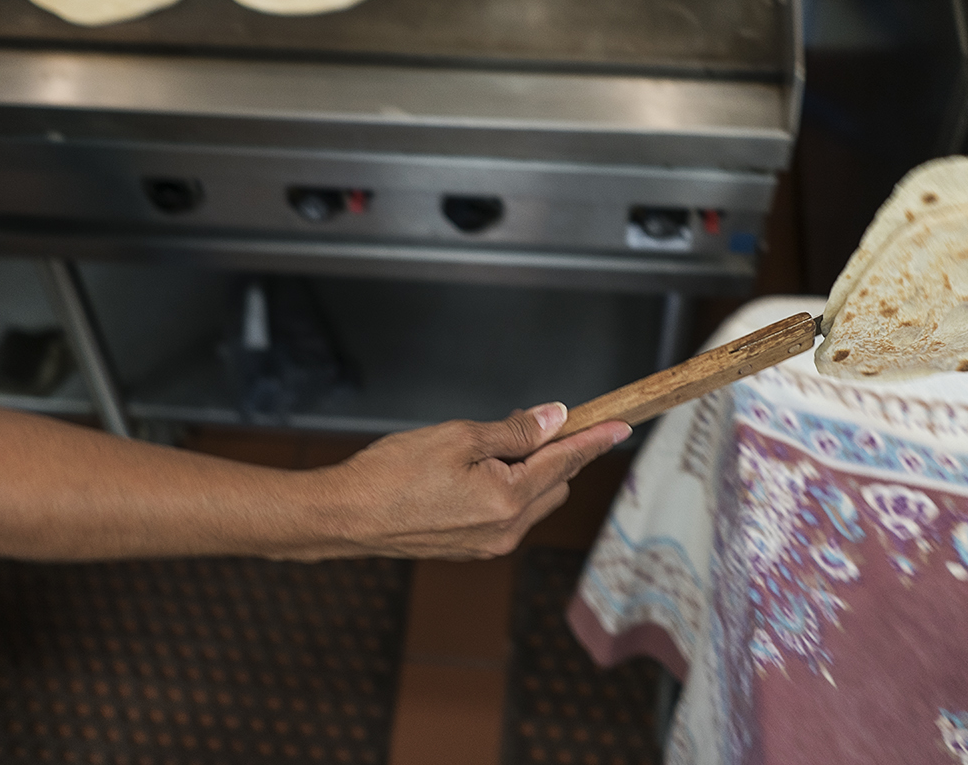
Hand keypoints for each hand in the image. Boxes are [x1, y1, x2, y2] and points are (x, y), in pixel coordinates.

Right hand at [309, 403, 629, 559]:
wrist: (346, 516)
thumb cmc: (393, 472)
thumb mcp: (459, 436)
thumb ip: (515, 430)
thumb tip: (555, 419)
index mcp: (508, 499)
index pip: (566, 461)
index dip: (594, 439)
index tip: (621, 426)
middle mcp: (507, 530)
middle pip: (556, 483)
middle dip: (554, 452)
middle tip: (525, 422)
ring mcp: (489, 544)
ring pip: (533, 500)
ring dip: (529, 472)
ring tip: (489, 447)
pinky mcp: (471, 549)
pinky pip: (509, 515)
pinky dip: (508, 490)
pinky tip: (476, 471)